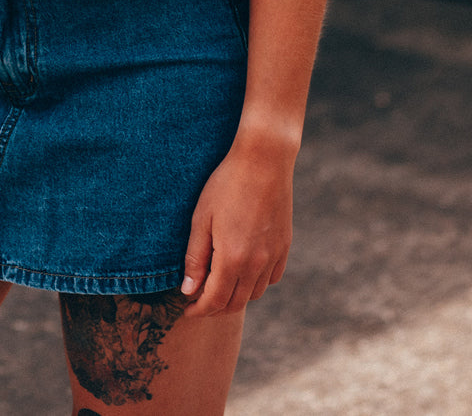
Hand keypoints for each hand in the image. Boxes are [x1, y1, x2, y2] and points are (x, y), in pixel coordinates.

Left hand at [180, 137, 294, 316]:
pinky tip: (245, 271)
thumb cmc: (226, 184)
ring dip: (236, 297)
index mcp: (233, 259)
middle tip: (200, 302)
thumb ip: (195, 258)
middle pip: (235, 303)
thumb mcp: (201, 218)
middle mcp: (256, 264)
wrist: (264, 161)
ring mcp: (273, 256)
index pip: (214, 301)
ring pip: (254, 293)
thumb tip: (188, 291)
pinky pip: (271, 278)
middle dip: (215, 309)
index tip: (187, 310)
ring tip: (220, 286)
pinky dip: (256, 283)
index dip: (199, 310)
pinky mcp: (284, 246)